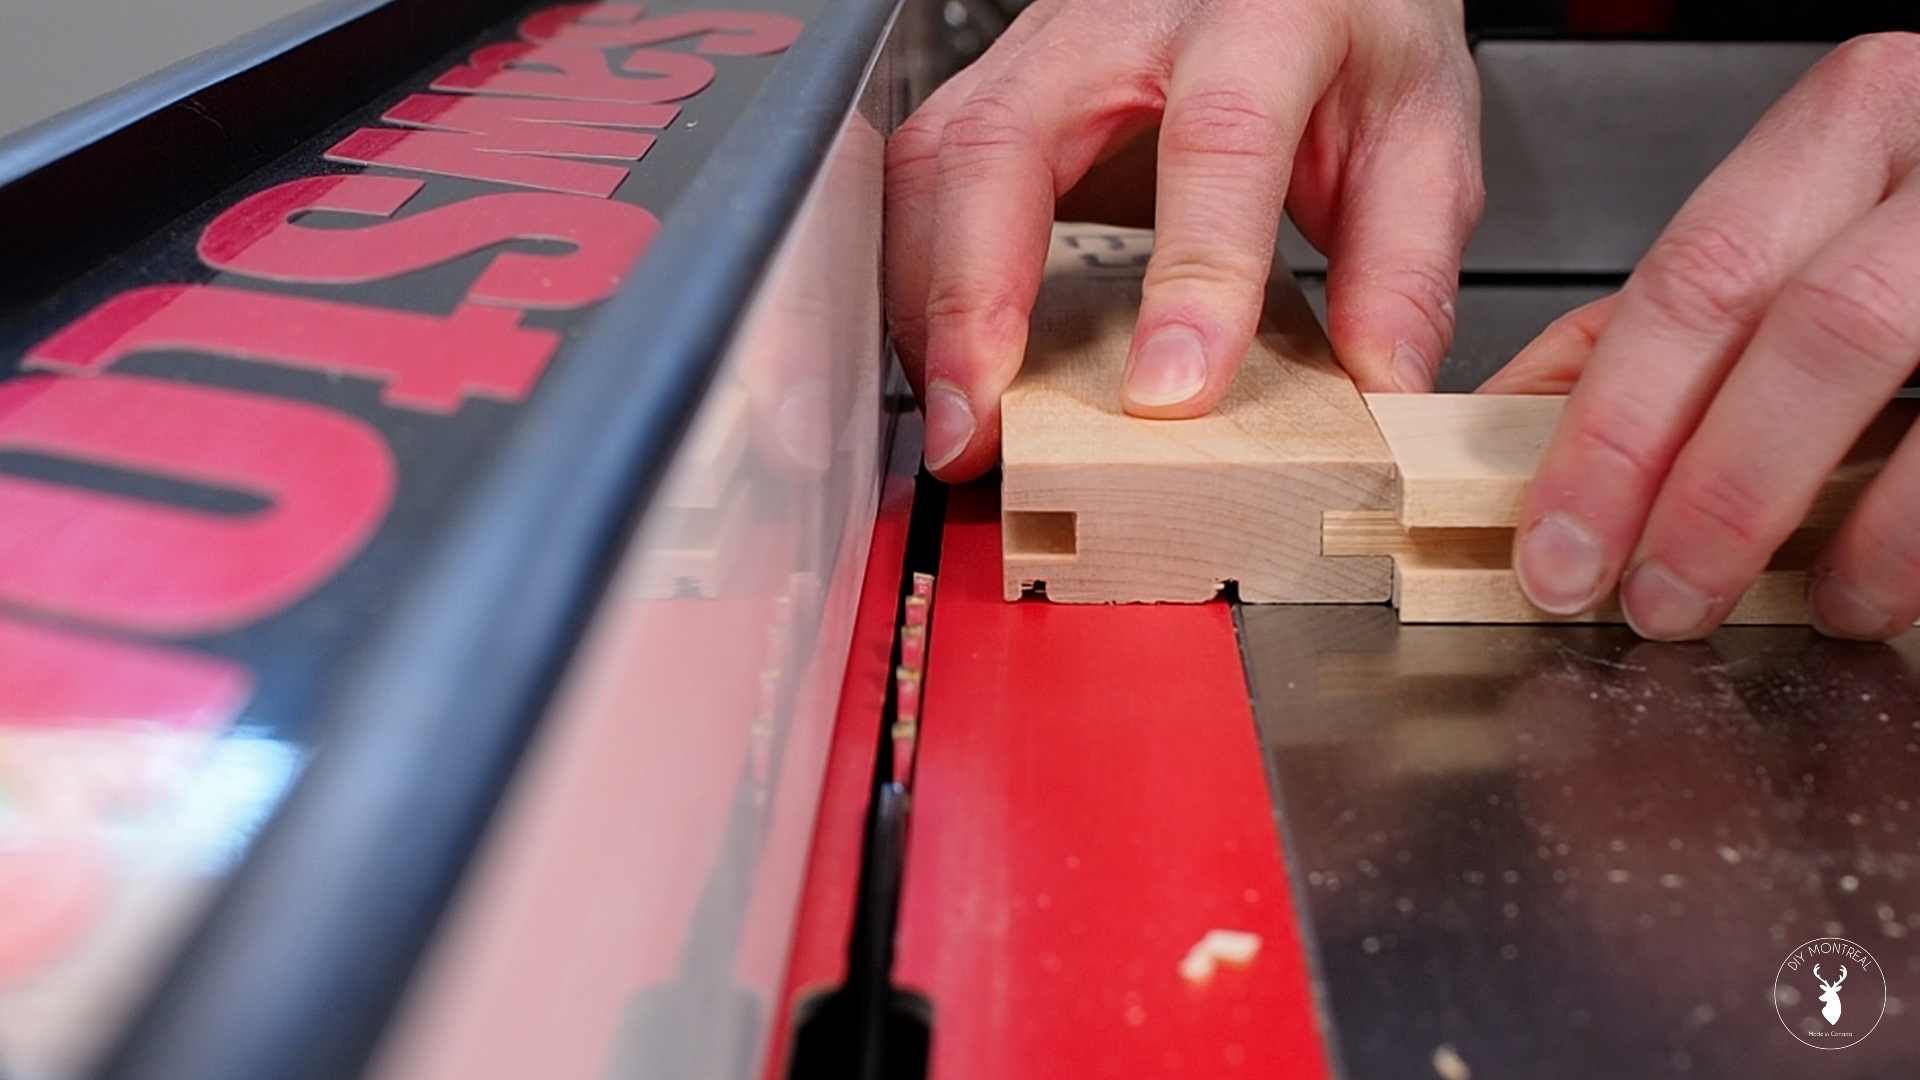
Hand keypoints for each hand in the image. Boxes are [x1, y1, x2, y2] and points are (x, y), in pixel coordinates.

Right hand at [887, 0, 1482, 479]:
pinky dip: (921, 279)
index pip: (1216, 141)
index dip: (1192, 278)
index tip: (1168, 394)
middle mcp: (1127, 19)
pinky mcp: (996, 82)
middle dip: (977, 299)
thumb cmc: (1351, 31)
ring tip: (962, 418)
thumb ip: (1402, 263)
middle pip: (1007, 142)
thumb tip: (1378, 389)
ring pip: (938, 160)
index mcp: (1265, 17)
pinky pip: (926, 176)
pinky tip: (947, 357)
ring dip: (930, 304)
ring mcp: (1043, 45)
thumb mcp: (1422, 134)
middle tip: (985, 426)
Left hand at [1500, 33, 1919, 639]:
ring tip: (1797, 609)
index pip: (1696, 280)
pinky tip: (1884, 593)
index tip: (1557, 547)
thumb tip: (1521, 426)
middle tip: (1653, 599)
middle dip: (1712, 491)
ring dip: (1844, 532)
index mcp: (1855, 125)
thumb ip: (1679, 314)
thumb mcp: (1802, 222)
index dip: (1612, 431)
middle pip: (1813, 331)